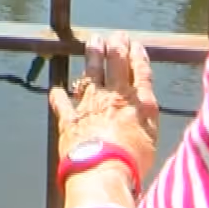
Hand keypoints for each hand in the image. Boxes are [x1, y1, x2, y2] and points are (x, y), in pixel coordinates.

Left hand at [49, 33, 158, 189]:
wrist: (101, 172)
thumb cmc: (132, 161)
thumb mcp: (152, 137)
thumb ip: (148, 114)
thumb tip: (147, 99)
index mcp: (138, 103)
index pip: (140, 72)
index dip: (137, 56)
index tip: (135, 44)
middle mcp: (113, 98)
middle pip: (116, 65)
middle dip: (117, 47)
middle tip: (116, 35)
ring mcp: (89, 106)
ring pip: (91, 74)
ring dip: (92, 56)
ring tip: (93, 42)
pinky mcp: (69, 119)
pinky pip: (62, 103)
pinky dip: (59, 95)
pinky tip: (56, 89)